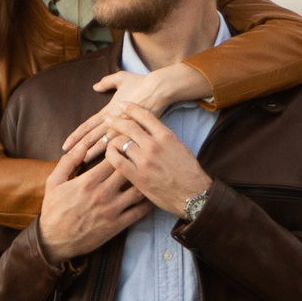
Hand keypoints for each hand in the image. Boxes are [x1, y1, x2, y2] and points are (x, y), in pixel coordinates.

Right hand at [37, 135, 150, 261]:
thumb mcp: (54, 182)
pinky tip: (151, 195)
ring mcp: (112, 210)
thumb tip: (82, 145)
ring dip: (145, 179)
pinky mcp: (117, 225)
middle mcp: (103, 193)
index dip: (122, 147)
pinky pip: (139, 212)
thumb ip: (69, 161)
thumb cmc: (53, 209)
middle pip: (129, 170)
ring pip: (138, 190)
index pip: (113, 157)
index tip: (125, 143)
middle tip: (142, 155)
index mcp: (88, 181)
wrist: (54, 241)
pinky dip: (148, 202)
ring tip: (149, 172)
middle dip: (136, 160)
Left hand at [61, 62, 211, 156]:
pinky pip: (123, 145)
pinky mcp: (137, 133)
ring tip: (81, 163)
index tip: (65, 144)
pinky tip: (108, 162)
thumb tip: (95, 86)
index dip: (76, 135)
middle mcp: (114, 120)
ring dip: (93, 153)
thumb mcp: (121, 77)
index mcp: (108, 110)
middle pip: (93, 136)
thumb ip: (107, 82)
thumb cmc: (142, 82)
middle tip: (67, 156)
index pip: (88, 125)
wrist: (161, 88)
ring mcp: (126, 128)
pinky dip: (114, 154)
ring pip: (105, 144)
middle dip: (79, 147)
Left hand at [92, 102, 212, 218]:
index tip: (122, 105)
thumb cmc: (188, 172)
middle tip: (108, 119)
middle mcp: (154, 145)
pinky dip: (111, 155)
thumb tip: (149, 129)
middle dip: (116, 121)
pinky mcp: (138, 176)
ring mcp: (145, 161)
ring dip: (113, 140)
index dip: (131, 108)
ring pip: (120, 142)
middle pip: (129, 126)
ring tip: (109, 141)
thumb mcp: (179, 147)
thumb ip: (163, 137)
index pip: (145, 115)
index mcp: (166, 136)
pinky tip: (110, 154)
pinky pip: (117, 161)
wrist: (193, 194)